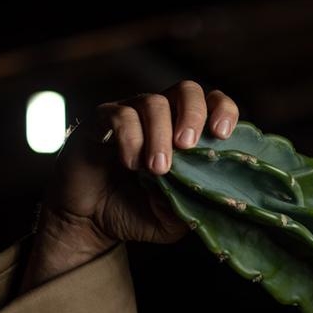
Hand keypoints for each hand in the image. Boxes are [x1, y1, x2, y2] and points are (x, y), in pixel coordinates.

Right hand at [20, 81, 238, 291]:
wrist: (90, 222)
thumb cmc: (136, 212)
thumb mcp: (172, 218)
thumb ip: (192, 204)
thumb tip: (213, 193)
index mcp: (184, 132)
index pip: (212, 103)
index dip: (223, 110)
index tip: (222, 134)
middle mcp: (160, 117)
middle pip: (187, 90)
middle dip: (193, 114)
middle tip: (187, 146)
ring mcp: (130, 115)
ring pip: (153, 102)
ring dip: (160, 136)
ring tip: (158, 169)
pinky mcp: (100, 122)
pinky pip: (120, 116)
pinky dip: (131, 139)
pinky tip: (131, 163)